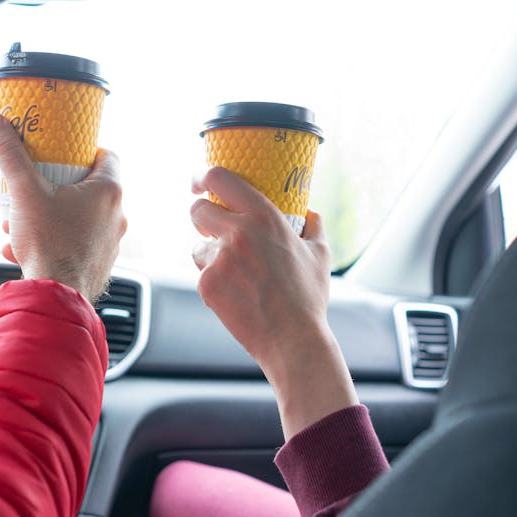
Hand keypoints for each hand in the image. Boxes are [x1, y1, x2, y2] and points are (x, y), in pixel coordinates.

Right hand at [0, 112, 126, 303]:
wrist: (55, 296)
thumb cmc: (50, 244)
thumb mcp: (24, 191)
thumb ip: (8, 154)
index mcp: (109, 191)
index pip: (107, 156)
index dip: (85, 150)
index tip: (64, 151)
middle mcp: (117, 216)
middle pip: (88, 188)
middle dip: (55, 185)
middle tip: (34, 185)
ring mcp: (110, 243)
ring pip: (78, 218)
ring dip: (48, 215)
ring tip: (20, 220)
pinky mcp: (98, 264)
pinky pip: (74, 244)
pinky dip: (51, 241)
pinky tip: (22, 247)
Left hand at [190, 167, 356, 437]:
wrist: (293, 340)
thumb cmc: (308, 298)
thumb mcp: (320, 254)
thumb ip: (313, 226)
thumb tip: (309, 212)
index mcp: (264, 217)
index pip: (220, 179)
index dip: (203, 176)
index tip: (200, 180)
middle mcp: (238, 233)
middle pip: (197, 210)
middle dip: (201, 216)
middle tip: (212, 227)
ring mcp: (219, 260)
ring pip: (198, 246)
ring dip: (210, 254)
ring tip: (236, 272)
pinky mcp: (207, 284)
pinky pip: (202, 273)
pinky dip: (214, 280)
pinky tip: (236, 293)